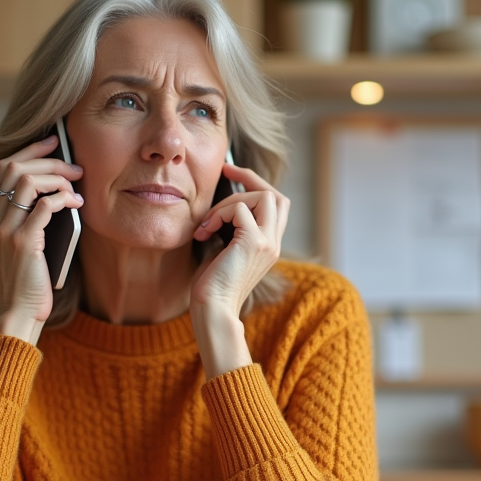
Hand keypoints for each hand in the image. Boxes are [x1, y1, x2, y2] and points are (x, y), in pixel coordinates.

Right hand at [0, 135, 83, 342]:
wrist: (21, 312)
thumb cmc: (32, 281)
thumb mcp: (30, 243)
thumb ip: (36, 218)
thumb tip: (61, 189)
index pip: (4, 168)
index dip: (29, 151)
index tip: (52, 142)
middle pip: (15, 168)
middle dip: (48, 160)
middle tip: (74, 166)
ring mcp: (6, 230)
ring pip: (28, 182)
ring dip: (57, 177)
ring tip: (77, 184)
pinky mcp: (23, 242)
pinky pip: (44, 206)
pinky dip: (63, 199)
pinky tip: (77, 203)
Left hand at [189, 162, 289, 378]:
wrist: (212, 310)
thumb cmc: (211, 286)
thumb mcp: (224, 251)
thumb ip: (230, 230)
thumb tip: (219, 206)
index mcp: (269, 246)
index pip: (275, 205)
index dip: (255, 184)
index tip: (230, 173)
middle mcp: (274, 243)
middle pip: (276, 195)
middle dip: (250, 178)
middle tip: (225, 170)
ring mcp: (268, 243)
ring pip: (263, 196)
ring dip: (230, 201)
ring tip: (208, 223)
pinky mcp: (254, 243)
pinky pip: (241, 209)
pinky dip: (219, 214)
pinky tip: (204, 233)